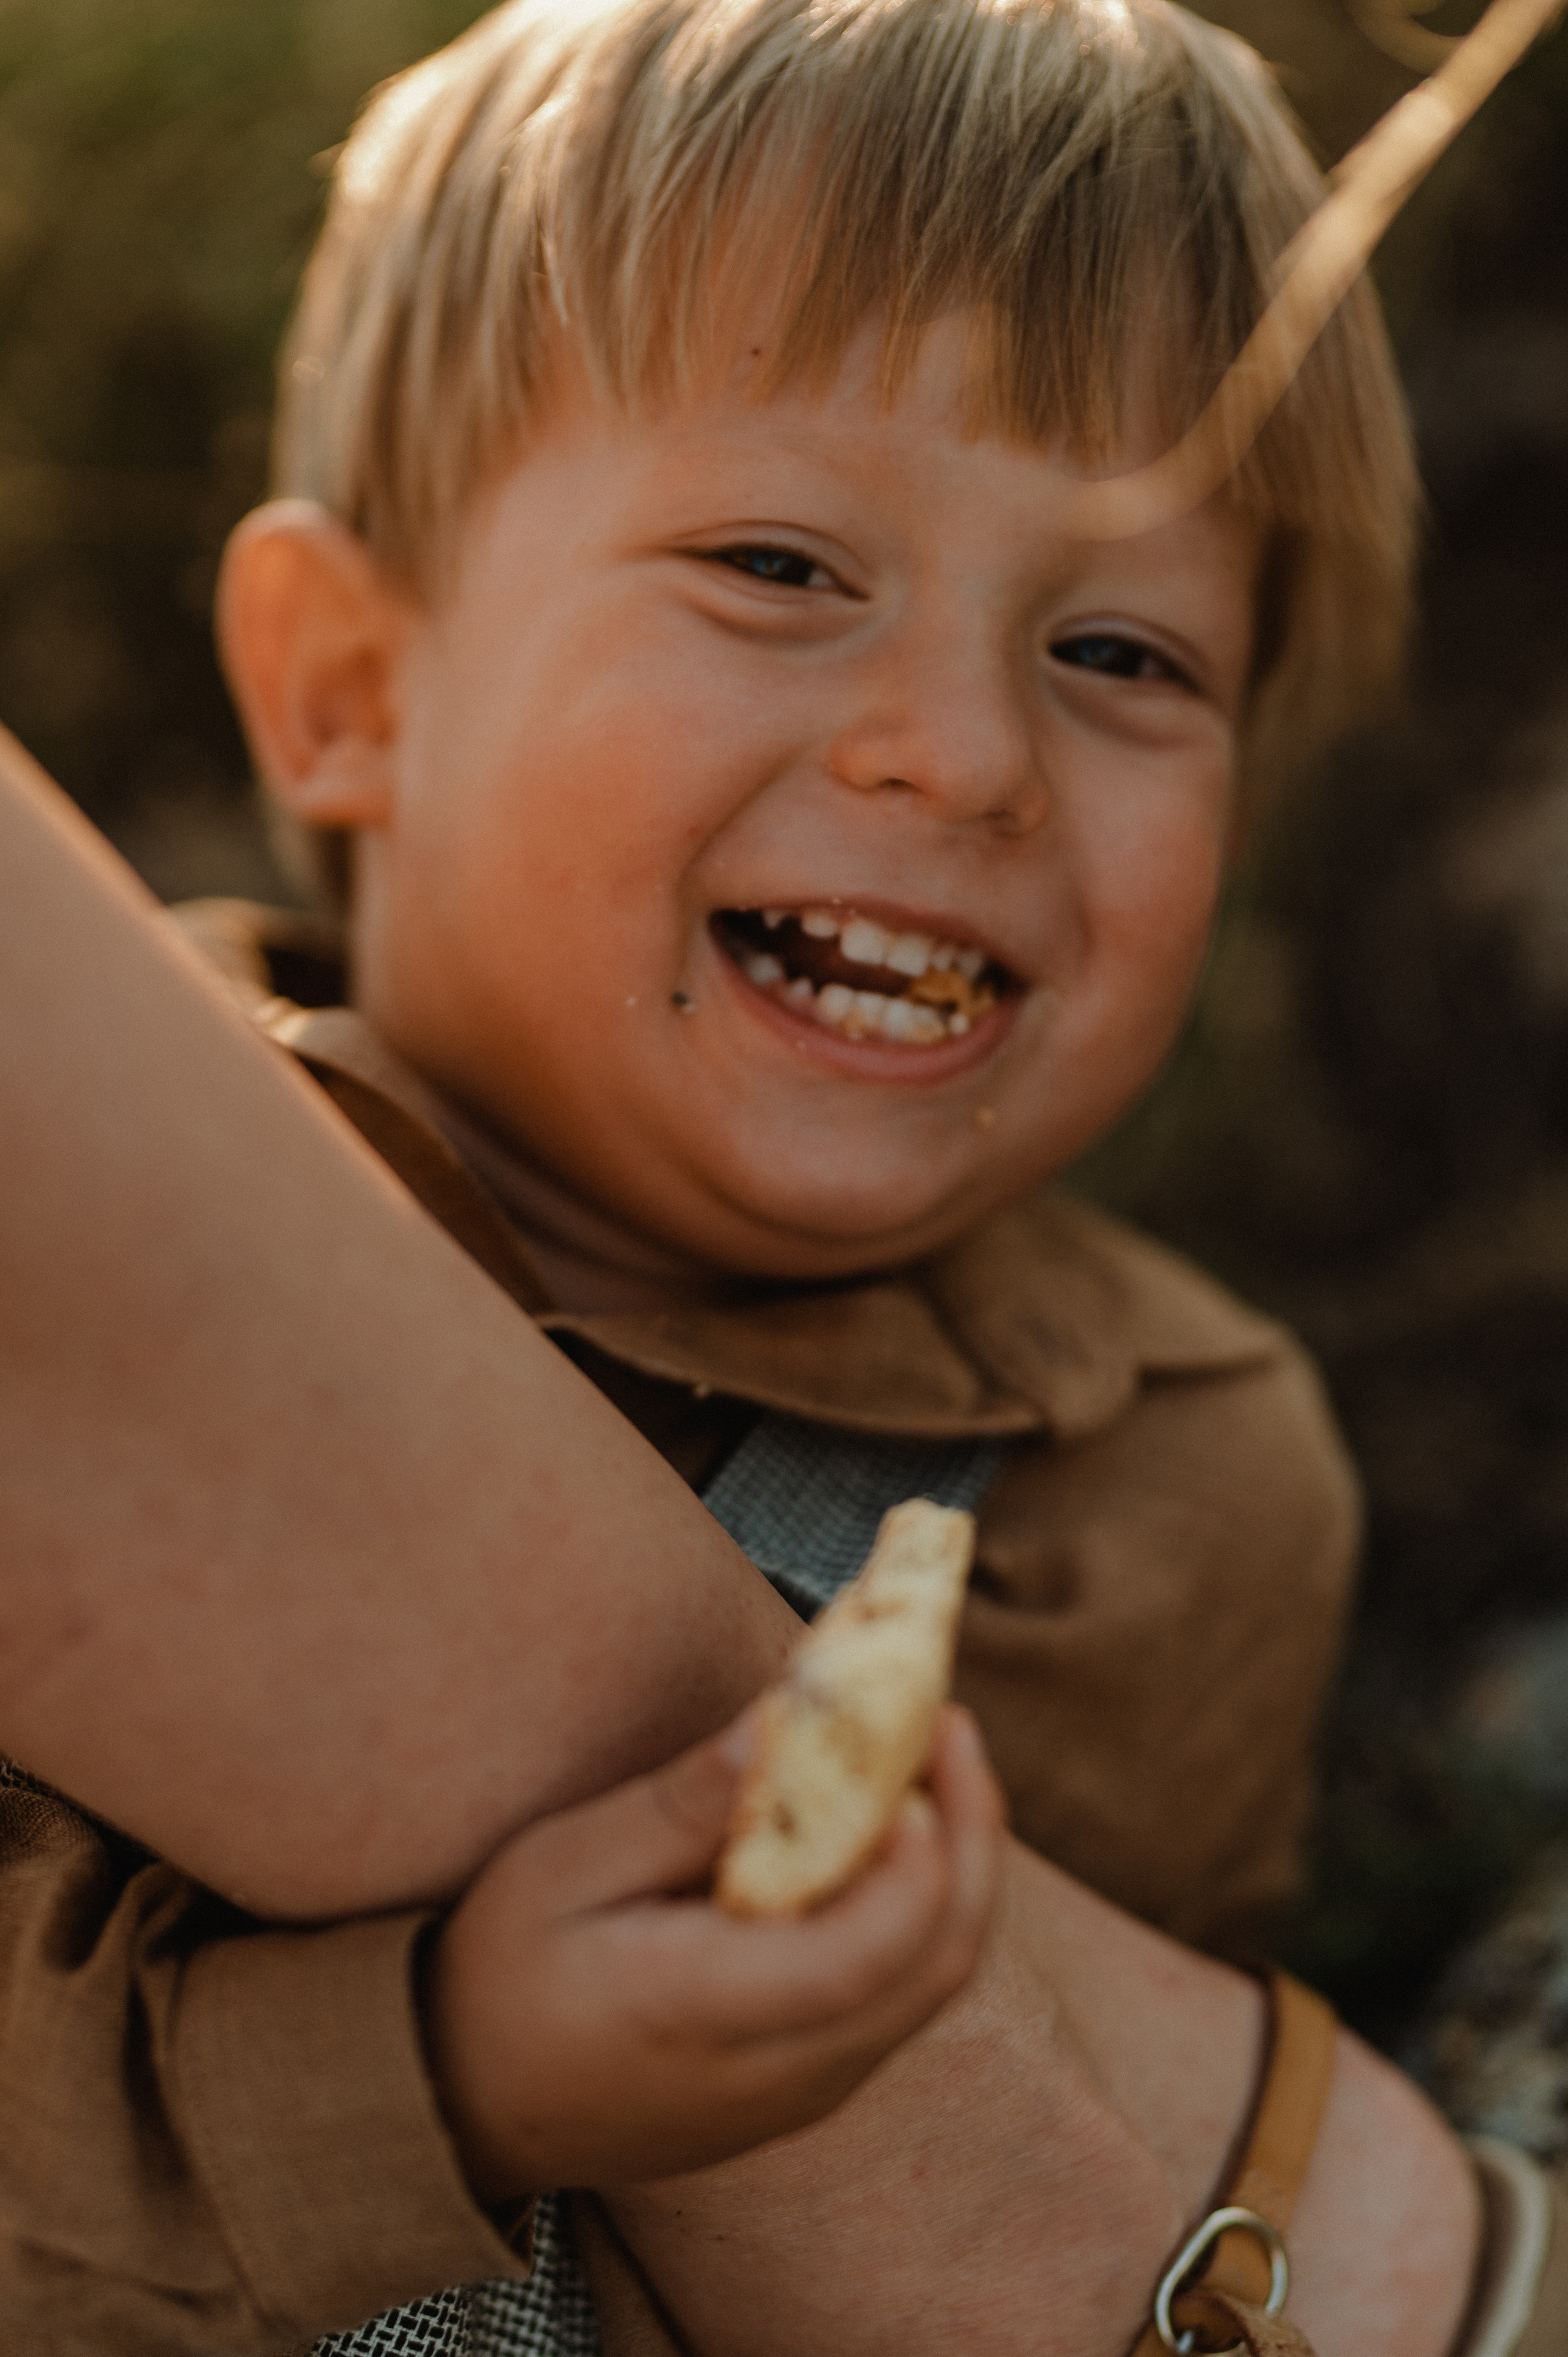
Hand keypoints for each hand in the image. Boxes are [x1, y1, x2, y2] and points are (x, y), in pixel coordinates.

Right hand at [423, 1703, 1002, 2196]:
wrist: (468, 2110)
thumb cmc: (501, 1975)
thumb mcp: (561, 1869)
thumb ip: (681, 1807)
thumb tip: (781, 1721)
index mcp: (707, 2013)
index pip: (865, 1951)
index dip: (916, 1854)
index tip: (917, 1744)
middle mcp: (781, 2070)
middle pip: (936, 1963)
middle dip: (971, 1834)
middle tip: (952, 1721)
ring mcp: (805, 2090)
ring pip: (934, 1982)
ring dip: (957, 1866)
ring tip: (934, 1757)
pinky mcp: (808, 2087)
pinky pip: (901, 1995)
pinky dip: (923, 1906)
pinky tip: (893, 1831)